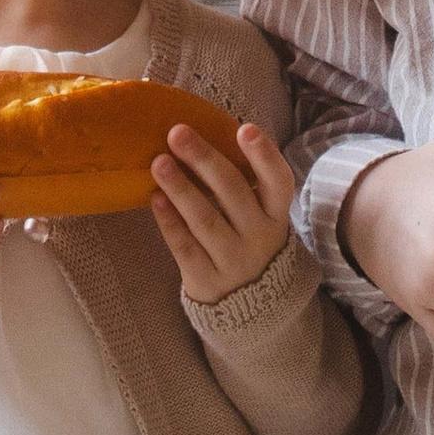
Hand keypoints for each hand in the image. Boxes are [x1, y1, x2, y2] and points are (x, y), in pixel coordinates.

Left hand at [150, 118, 296, 306]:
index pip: (278, 181)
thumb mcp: (259, 215)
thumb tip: (199, 136)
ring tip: (159, 162)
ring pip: (206, 220)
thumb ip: (241, 183)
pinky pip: (186, 248)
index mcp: (276, 213)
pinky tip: (155, 199)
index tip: (245, 128)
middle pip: (233, 193)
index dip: (264, 155)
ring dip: (181, 189)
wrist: (251, 306)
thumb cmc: (247, 239)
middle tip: (177, 132)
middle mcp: (260, 237)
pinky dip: (169, 223)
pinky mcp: (207, 280)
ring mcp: (234, 261)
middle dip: (204, 160)